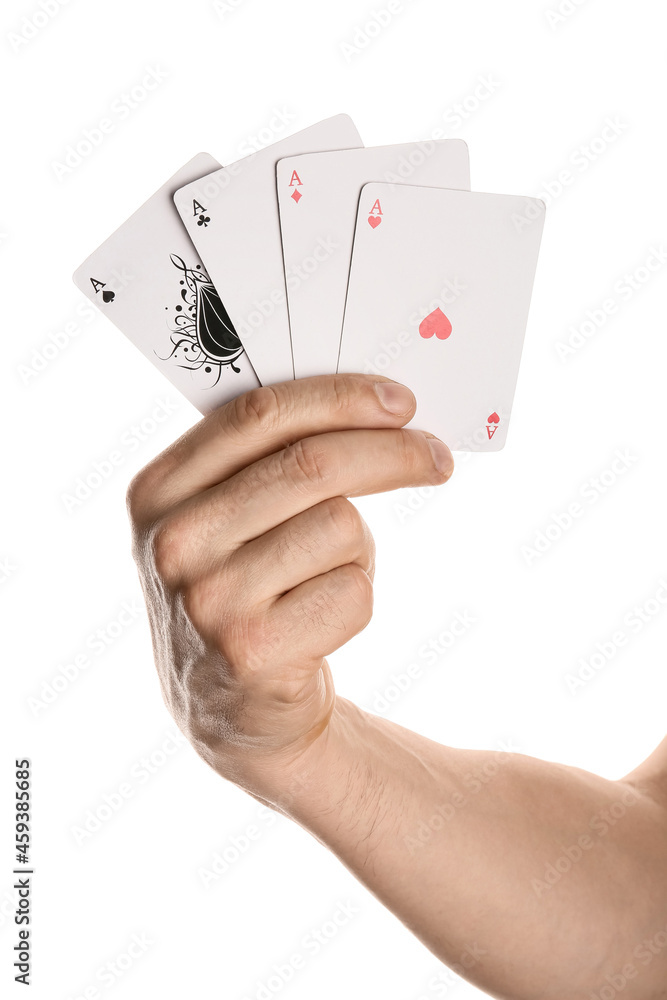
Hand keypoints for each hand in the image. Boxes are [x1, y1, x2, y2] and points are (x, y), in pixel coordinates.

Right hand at [126, 374, 453, 800]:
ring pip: (342, 527)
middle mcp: (173, 542)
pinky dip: (356, 599)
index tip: (399, 401)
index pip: (258, 416)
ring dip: (358, 551)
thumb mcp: (222, 520)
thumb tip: (376, 405)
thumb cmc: (243, 590)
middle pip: (311, 464)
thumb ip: (266, 460)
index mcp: (158, 491)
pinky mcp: (253, 652)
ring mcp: (208, 600)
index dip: (339, 399)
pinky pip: (354, 591)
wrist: (232, 710)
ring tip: (321, 580)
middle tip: (437, 457)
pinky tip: (317, 625)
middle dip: (391, 452)